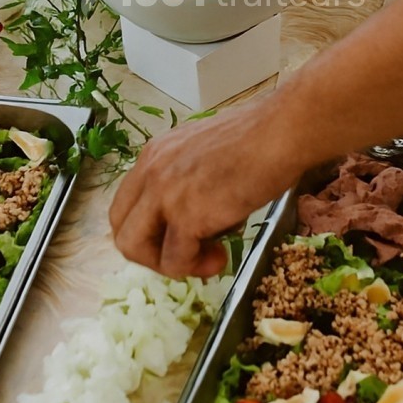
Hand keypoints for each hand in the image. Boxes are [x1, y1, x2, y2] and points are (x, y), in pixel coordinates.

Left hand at [110, 99, 305, 277]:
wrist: (280, 134)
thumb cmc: (258, 139)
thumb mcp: (204, 153)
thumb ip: (186, 178)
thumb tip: (195, 214)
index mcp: (153, 155)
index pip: (126, 204)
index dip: (147, 229)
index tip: (177, 235)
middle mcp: (150, 172)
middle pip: (122, 230)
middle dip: (151, 252)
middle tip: (187, 253)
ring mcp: (164, 195)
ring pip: (136, 249)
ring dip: (170, 264)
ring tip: (208, 258)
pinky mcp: (186, 217)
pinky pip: (175, 261)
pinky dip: (196, 267)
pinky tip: (221, 256)